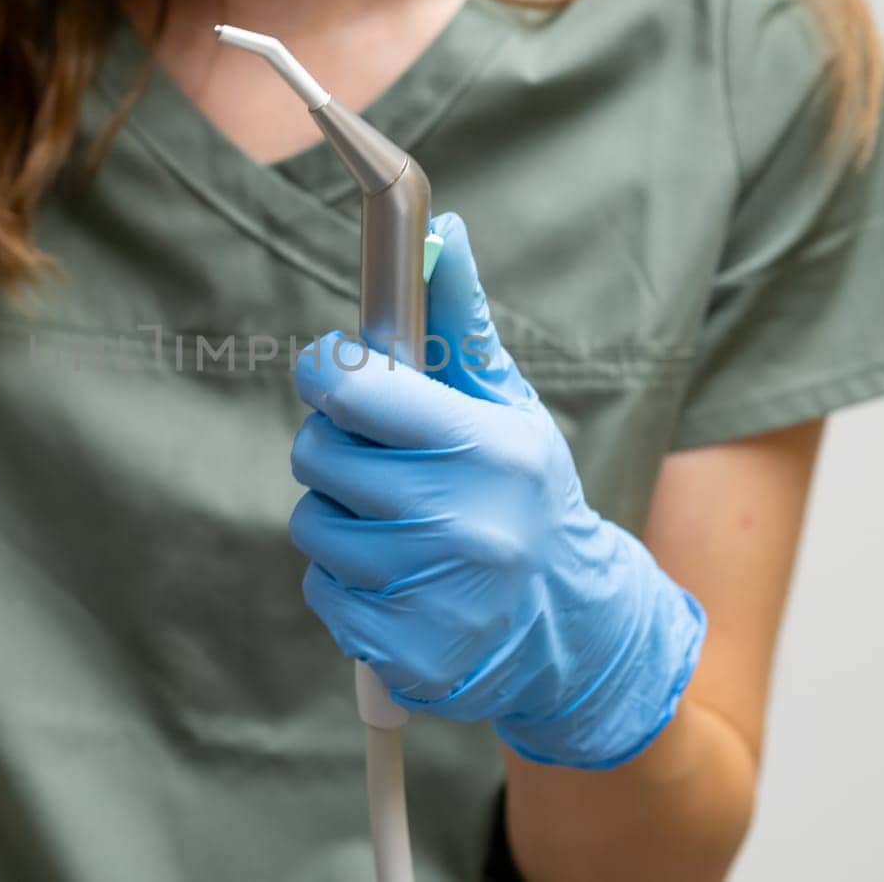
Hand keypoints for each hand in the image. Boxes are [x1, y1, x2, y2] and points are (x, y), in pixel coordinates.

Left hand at [289, 213, 705, 768]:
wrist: (571, 627)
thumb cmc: (525, 494)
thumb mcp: (509, 407)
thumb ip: (461, 322)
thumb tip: (439, 231)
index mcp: (486, 447)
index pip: (353, 388)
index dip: (326, 369)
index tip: (332, 371)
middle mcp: (461, 521)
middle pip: (317, 454)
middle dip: (333, 448)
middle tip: (378, 459)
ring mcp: (431, 594)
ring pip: (312, 525)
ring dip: (338, 517)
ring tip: (398, 523)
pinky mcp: (404, 653)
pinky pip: (321, 592)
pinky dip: (345, 582)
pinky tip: (399, 579)